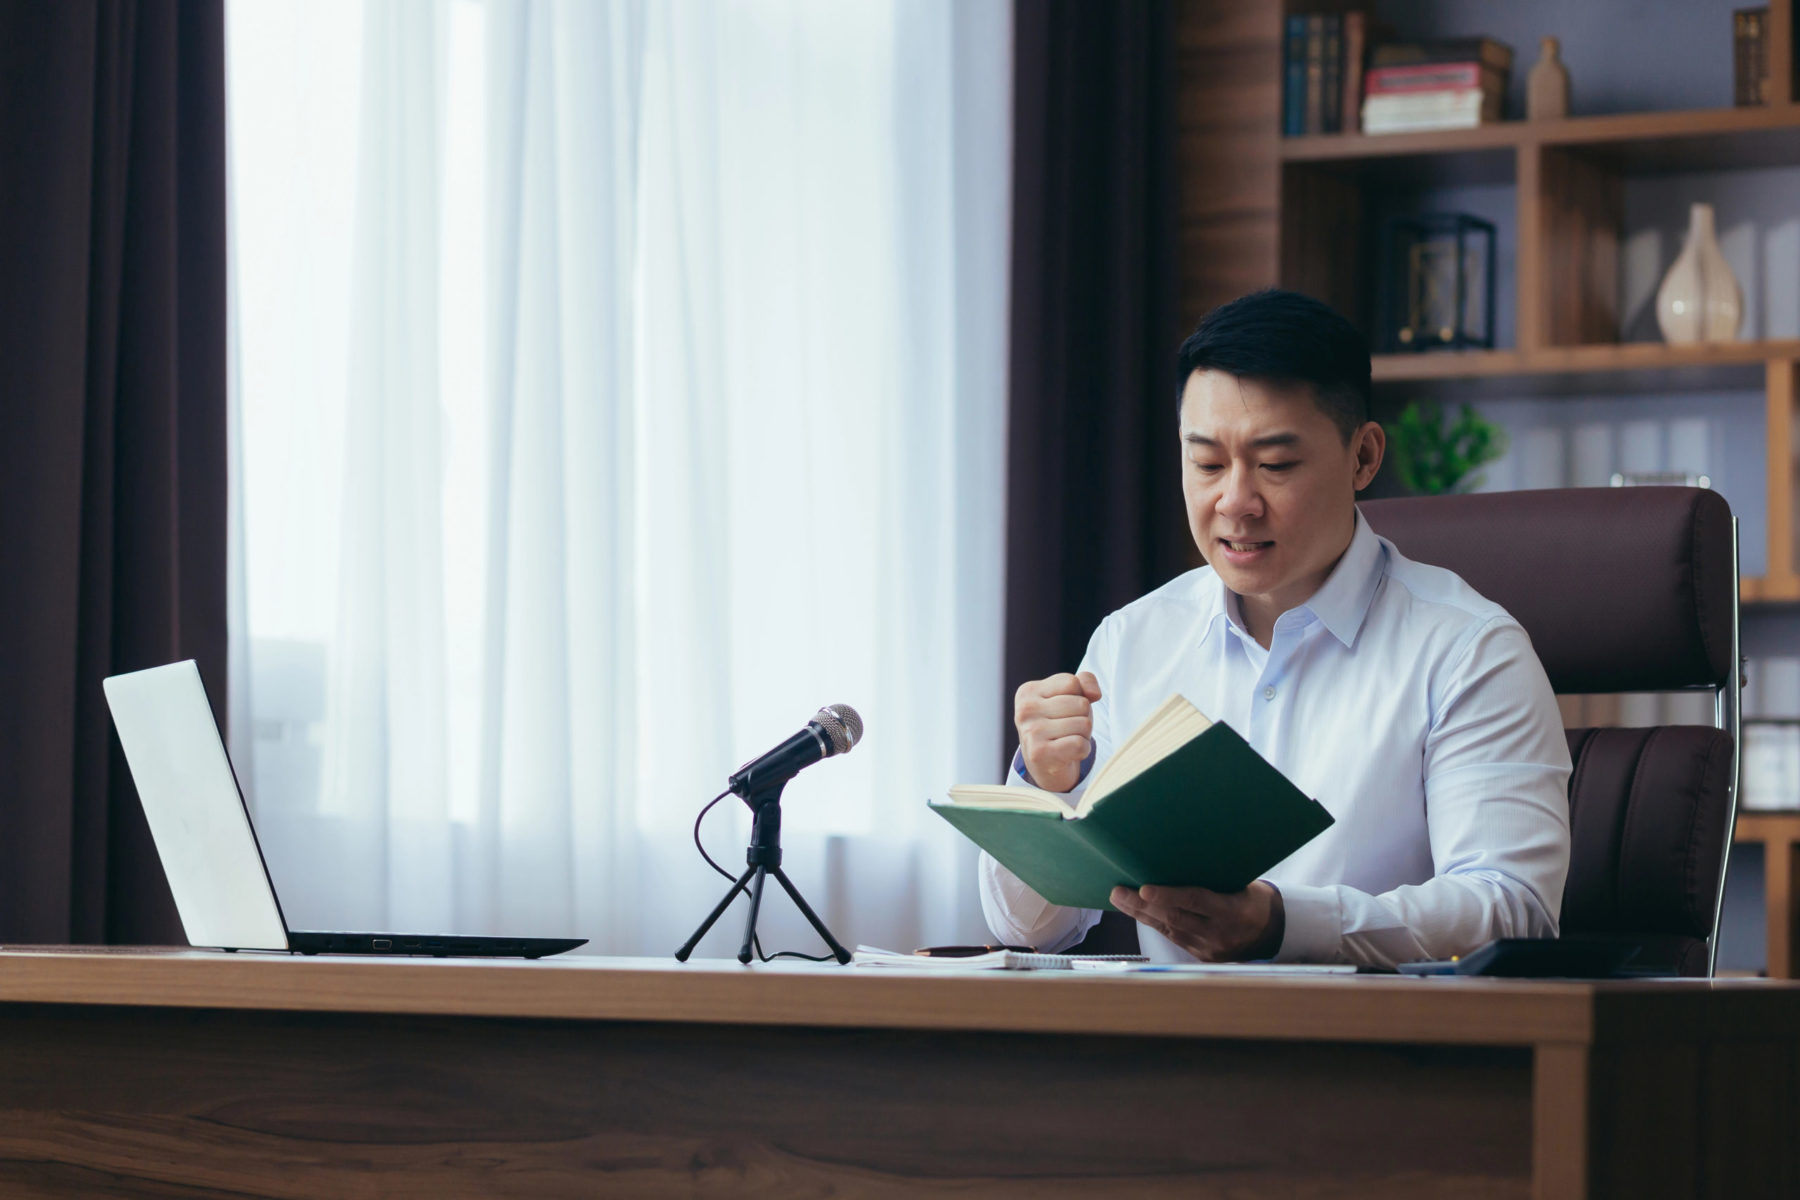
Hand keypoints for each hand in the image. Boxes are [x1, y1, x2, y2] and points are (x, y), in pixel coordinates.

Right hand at [1014, 671, 1101, 793]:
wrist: (1045, 766)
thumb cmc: (1059, 725)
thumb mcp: (1069, 697)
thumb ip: (1084, 681)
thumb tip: (1094, 694)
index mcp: (1029, 691)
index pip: (1072, 683)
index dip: (1078, 697)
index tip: (1065, 710)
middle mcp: (1025, 710)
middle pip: (1081, 704)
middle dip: (1083, 717)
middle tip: (1067, 729)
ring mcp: (1030, 731)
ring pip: (1084, 724)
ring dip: (1084, 735)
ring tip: (1067, 740)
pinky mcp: (1039, 753)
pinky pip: (1080, 744)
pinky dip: (1083, 750)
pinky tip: (1069, 753)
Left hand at [1109, 881, 1284, 961]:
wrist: (1273, 932)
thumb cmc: (1253, 898)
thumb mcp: (1241, 884)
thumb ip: (1212, 879)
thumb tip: (1174, 860)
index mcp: (1232, 911)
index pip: (1195, 901)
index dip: (1167, 896)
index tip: (1143, 889)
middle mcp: (1219, 934)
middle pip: (1174, 919)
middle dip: (1141, 905)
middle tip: (1117, 891)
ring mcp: (1209, 949)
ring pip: (1168, 931)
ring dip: (1141, 915)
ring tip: (1119, 899)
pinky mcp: (1202, 956)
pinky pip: (1173, 939)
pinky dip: (1154, 924)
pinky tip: (1138, 913)